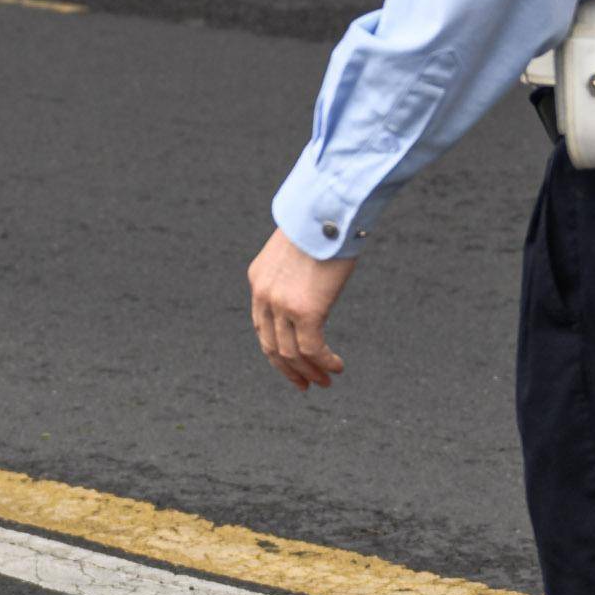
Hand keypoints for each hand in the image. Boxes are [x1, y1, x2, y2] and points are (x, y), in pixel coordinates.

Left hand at [248, 228, 353, 390]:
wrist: (327, 211)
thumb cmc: (320, 223)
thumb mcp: (296, 249)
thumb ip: (294, 273)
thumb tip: (311, 287)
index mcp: (258, 279)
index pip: (261, 326)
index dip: (275, 350)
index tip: (290, 364)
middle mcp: (264, 295)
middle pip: (270, 345)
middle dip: (288, 369)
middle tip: (306, 384)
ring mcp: (282, 305)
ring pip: (291, 353)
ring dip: (309, 371)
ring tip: (326, 381)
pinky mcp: (305, 311)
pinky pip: (313, 349)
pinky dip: (324, 362)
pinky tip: (337, 367)